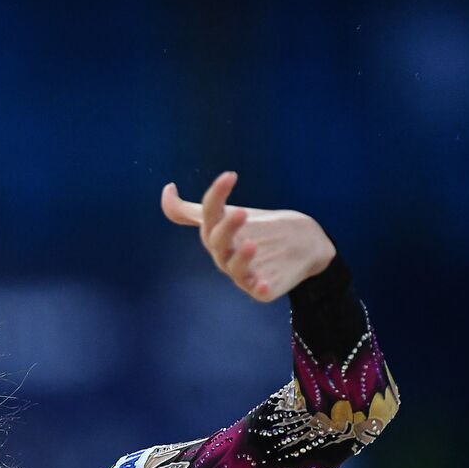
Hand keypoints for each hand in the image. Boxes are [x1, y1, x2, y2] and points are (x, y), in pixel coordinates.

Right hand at [161, 172, 336, 302]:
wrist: (301, 246)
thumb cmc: (259, 229)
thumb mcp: (230, 213)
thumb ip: (198, 207)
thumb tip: (167, 189)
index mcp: (215, 233)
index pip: (210, 212)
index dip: (217, 195)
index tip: (230, 176)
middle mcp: (225, 254)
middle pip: (219, 242)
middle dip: (228, 228)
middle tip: (241, 212)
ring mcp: (242, 273)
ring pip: (235, 268)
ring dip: (241, 258)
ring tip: (252, 245)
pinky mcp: (262, 288)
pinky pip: (259, 291)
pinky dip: (260, 288)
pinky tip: (264, 284)